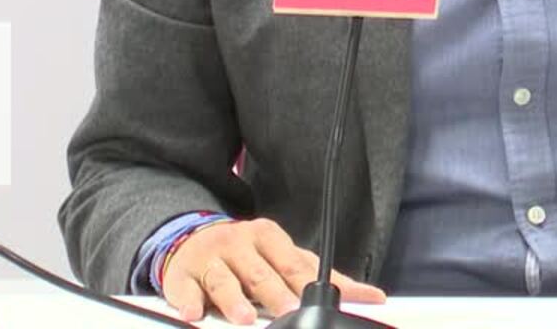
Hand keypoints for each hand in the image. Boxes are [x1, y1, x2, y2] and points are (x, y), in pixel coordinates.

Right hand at [161, 217, 386, 324]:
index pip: (294, 264)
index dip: (309, 283)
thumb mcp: (286, 258)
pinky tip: (192, 313)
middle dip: (275, 294)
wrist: (193, 240)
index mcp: (269, 237)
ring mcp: (211, 258)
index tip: (324, 301)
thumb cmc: (250, 255)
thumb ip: (324, 277)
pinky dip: (187, 300)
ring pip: (224, 280)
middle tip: (289, 312)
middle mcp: (240, 244)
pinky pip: (183, 288)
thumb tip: (373, 297)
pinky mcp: (182, 274)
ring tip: (244, 319)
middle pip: (261, 273)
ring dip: (234, 300)